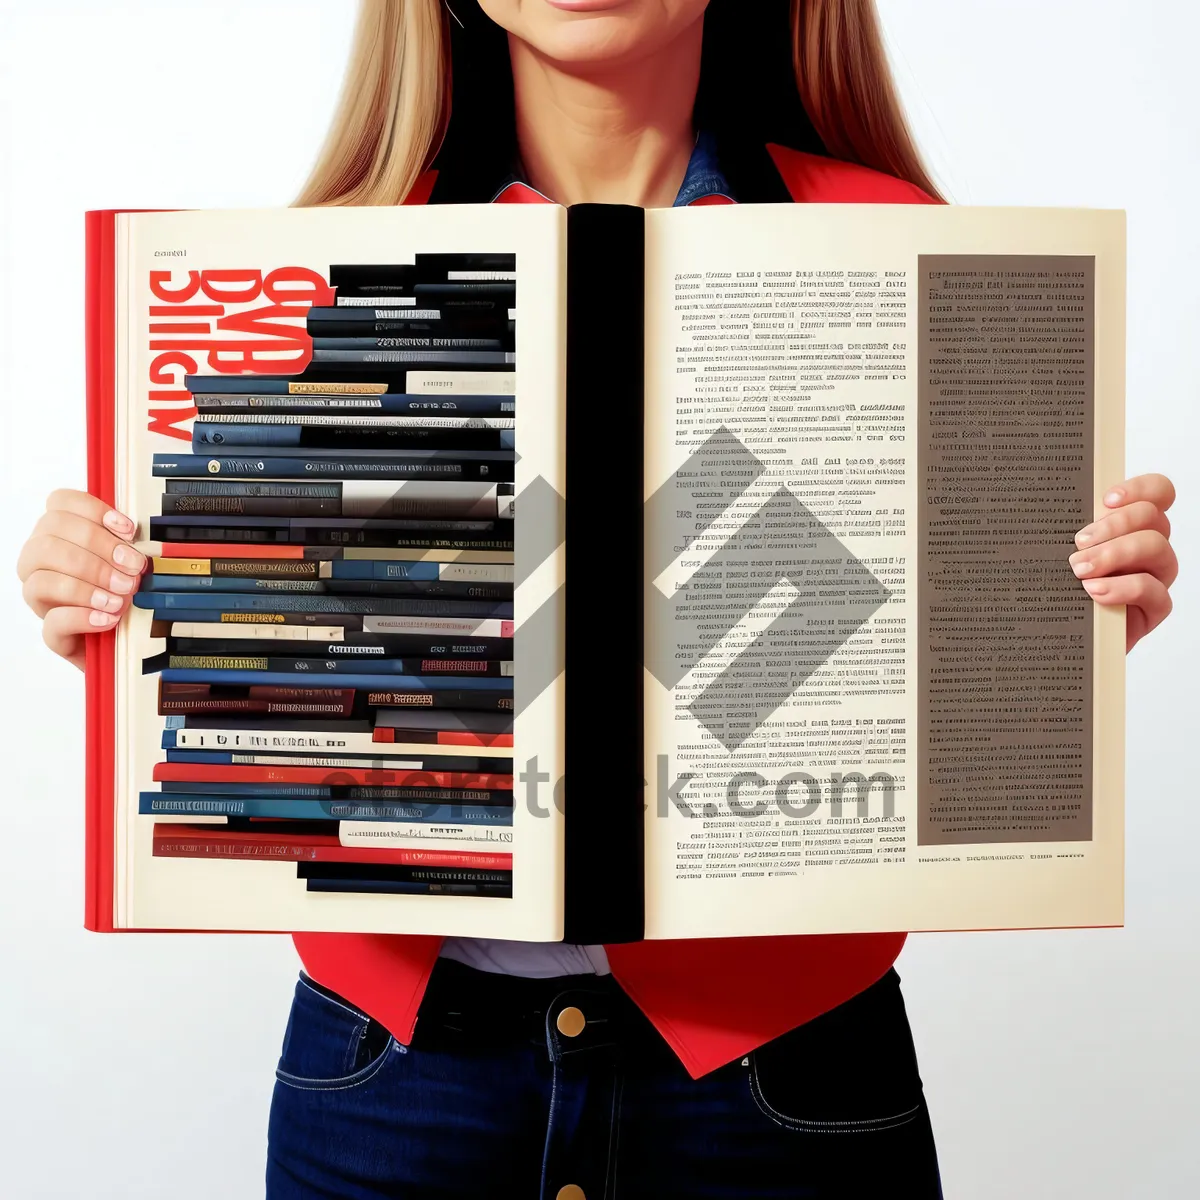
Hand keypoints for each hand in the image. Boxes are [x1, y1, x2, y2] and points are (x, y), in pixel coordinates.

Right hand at [16, 489, 146, 669]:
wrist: (129, 641)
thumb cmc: (126, 590)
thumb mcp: (131, 561)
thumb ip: (127, 543)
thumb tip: (138, 536)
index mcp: (60, 534)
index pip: (59, 504)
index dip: (93, 511)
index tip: (128, 530)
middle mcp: (42, 562)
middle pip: (48, 541)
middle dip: (96, 552)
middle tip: (132, 568)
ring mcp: (42, 599)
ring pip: (42, 580)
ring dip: (87, 586)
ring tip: (121, 598)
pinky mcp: (53, 633)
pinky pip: (53, 622)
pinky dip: (84, 617)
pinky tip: (109, 618)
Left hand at [1070, 473, 1176, 651]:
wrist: (1055, 634)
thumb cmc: (1054, 586)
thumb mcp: (1056, 551)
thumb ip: (1062, 528)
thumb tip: (1040, 506)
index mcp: (1128, 525)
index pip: (1156, 493)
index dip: (1139, 489)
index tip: (1105, 500)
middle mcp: (1146, 546)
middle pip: (1152, 517)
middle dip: (1114, 525)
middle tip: (1078, 543)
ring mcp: (1154, 576)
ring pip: (1156, 548)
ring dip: (1115, 553)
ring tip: (1080, 570)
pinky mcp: (1154, 608)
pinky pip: (1155, 592)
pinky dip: (1124, 588)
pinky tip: (1096, 592)